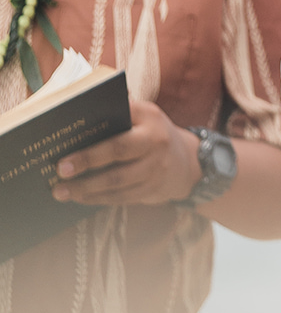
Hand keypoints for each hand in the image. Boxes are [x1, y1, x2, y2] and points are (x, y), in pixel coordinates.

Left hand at [53, 100, 201, 206]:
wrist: (187, 162)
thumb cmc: (151, 134)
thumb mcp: (143, 116)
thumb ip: (119, 113)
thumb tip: (80, 117)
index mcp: (149, 116)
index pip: (120, 117)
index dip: (98, 123)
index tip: (68, 142)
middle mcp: (156, 140)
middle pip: (118, 150)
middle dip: (87, 160)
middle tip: (60, 170)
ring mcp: (157, 167)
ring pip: (118, 180)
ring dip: (87, 187)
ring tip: (62, 191)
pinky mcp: (154, 189)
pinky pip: (122, 197)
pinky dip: (99, 199)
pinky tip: (82, 198)